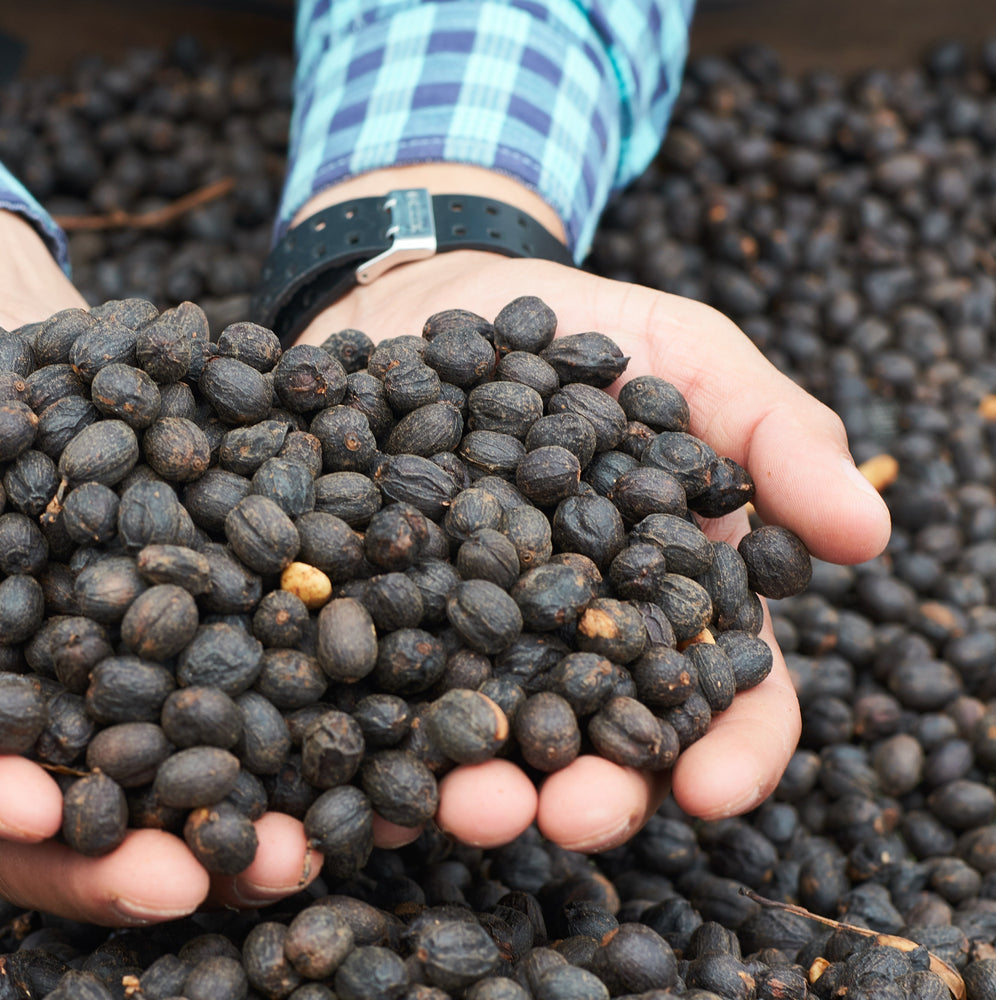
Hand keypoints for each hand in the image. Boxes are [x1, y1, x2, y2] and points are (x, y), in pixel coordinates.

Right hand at [0, 206, 321, 923]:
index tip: (35, 808)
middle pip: (25, 818)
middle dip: (102, 860)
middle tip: (192, 878)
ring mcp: (64, 695)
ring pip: (125, 792)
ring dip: (204, 832)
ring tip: (291, 849)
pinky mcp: (145, 657)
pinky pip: (197, 714)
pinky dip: (261, 744)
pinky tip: (336, 760)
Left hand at [295, 167, 890, 853]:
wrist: (437, 297)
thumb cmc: (586, 334)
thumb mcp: (691, 361)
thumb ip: (776, 438)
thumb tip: (870, 532)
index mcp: (670, 610)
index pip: (727, 707)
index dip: (733, 757)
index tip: (712, 790)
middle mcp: (570, 651)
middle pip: (598, 751)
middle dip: (588, 798)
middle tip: (562, 816)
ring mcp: (468, 649)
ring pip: (480, 747)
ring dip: (473, 791)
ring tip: (455, 803)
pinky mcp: (373, 627)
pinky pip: (366, 697)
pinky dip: (358, 738)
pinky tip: (345, 763)